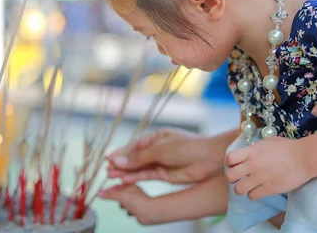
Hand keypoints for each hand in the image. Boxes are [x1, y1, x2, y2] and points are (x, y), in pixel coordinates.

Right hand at [98, 184, 157, 224]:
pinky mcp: (137, 207)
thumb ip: (109, 194)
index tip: (102, 192)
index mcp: (131, 183)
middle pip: (119, 193)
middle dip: (115, 197)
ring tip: (123, 206)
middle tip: (109, 199)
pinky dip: (128, 210)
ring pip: (123, 201)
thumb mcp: (120, 196)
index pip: (117, 183)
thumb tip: (100, 193)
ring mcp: (136, 199)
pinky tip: (130, 211)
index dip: (109, 188)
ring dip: (122, 205)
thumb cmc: (138, 202)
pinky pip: (128, 208)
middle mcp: (134, 190)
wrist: (148, 213)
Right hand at [107, 128, 225, 183]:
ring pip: (139, 167)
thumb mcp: (161, 150)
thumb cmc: (187, 147)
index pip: (135, 145)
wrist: (209, 159)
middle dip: (122, 164)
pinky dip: (135, 178)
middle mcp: (158, 149)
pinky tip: (124, 180)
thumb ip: (139, 157)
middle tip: (107, 170)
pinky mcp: (164, 174)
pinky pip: (146, 175)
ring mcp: (161, 162)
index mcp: (157, 136)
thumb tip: (118, 160)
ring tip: (111, 176)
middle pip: (136, 157)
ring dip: (126, 172)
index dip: (122, 152)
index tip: (109, 158)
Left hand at [225, 137, 310, 198]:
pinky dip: (253, 194)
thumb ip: (255, 148)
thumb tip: (248, 152)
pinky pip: (252, 196)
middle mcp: (253, 165)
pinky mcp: (269, 189)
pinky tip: (259, 190)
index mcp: (252, 152)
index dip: (230, 163)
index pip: (229, 159)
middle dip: (232, 178)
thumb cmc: (288, 148)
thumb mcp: (268, 142)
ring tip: (249, 185)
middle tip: (240, 177)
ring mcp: (261, 178)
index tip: (236, 164)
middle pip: (230, 176)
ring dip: (242, 188)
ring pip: (238, 190)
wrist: (304, 158)